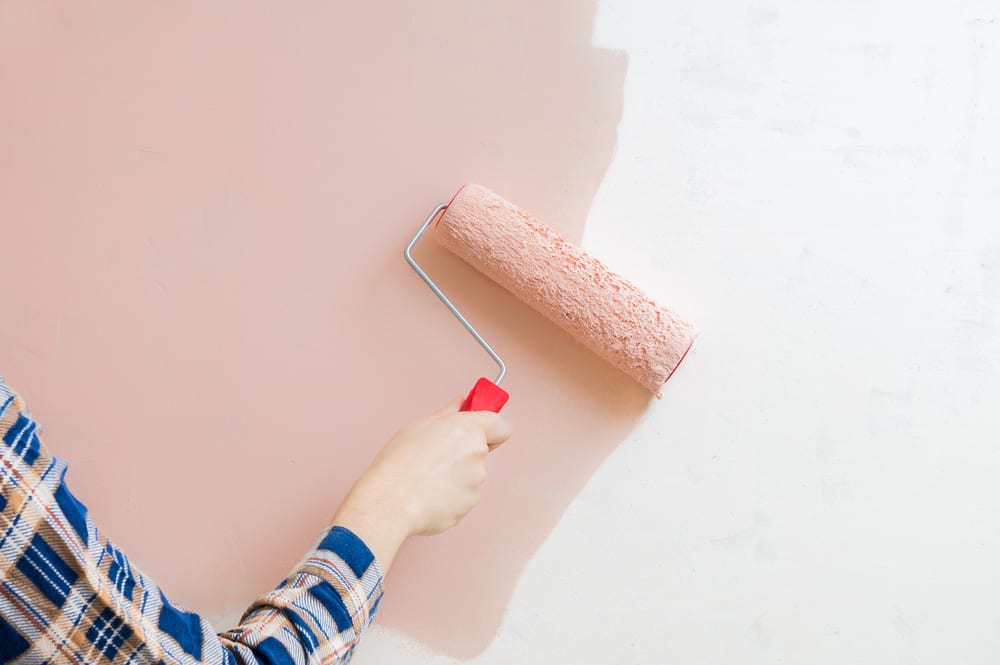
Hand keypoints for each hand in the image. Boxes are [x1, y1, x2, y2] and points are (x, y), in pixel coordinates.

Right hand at [332, 397, 512, 570]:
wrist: (391, 502)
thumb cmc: (399, 464)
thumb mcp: (418, 427)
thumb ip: (447, 414)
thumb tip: (462, 403)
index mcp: (468, 429)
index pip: (502, 425)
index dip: (493, 428)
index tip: (483, 429)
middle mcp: (478, 455)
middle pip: (482, 451)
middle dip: (464, 453)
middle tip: (437, 456)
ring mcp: (477, 482)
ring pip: (471, 476)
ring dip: (456, 476)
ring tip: (427, 478)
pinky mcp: (470, 505)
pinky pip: (463, 496)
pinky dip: (450, 496)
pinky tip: (429, 494)